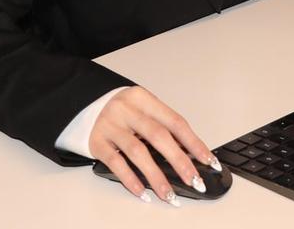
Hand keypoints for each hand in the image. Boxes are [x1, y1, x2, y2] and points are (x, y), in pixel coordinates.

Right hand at [89, 85, 216, 204]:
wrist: (86, 106)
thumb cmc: (123, 112)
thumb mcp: (143, 110)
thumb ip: (163, 127)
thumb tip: (189, 156)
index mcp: (143, 98)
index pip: (174, 121)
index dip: (193, 143)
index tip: (207, 161)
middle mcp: (126, 109)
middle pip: (158, 136)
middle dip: (179, 161)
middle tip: (193, 181)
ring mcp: (110, 125)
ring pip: (138, 152)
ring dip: (156, 177)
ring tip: (169, 194)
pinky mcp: (97, 142)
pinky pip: (116, 163)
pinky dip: (131, 179)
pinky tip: (142, 192)